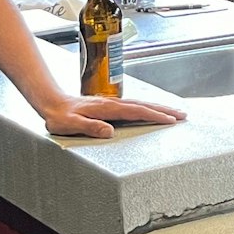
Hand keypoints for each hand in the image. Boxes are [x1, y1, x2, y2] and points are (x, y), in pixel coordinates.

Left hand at [38, 95, 184, 137]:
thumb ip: (90, 127)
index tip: (170, 120)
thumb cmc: (60, 116)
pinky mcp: (110, 105)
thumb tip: (110, 131)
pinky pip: (134, 106)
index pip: (136, 111)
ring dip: (158, 108)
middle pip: (143, 105)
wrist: (51, 103)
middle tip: (182, 115)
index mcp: (106, 108)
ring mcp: (112, 103)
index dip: (154, 115)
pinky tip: (151, 111)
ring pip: (140, 104)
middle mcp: (112, 103)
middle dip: (164, 110)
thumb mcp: (71, 125)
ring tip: (173, 113)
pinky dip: (147, 108)